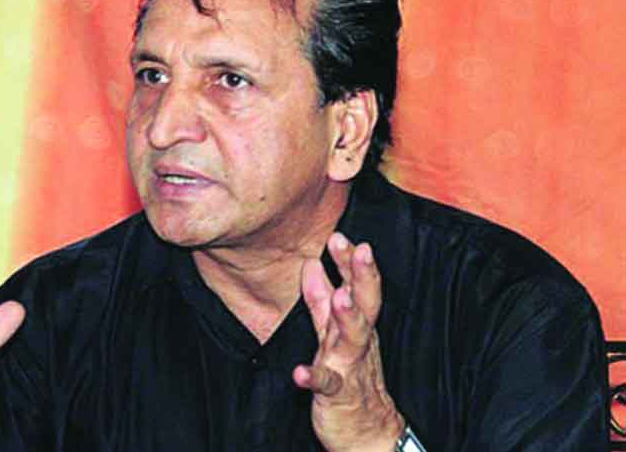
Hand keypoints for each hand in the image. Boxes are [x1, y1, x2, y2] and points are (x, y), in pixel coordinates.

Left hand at [294, 233, 403, 451]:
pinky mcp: (337, 395)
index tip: (340, 233)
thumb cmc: (351, 376)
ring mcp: (349, 366)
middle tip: (358, 248)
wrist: (367, 432)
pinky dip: (313, 377)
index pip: (356, 285)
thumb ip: (321, 300)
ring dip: (347, 317)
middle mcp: (357, 341)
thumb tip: (310, 264)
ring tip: (341, 297)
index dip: (349, 261)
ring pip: (352, 338)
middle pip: (364, 303)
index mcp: (357, 324)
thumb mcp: (333, 333)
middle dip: (361, 275)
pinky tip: (299, 372)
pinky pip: (327, 385)